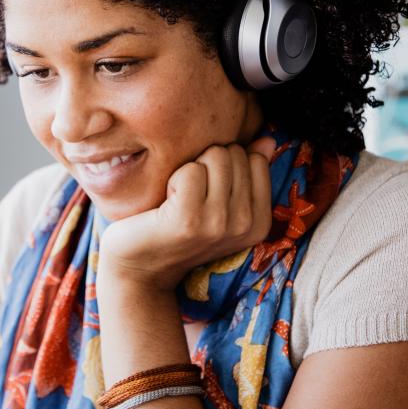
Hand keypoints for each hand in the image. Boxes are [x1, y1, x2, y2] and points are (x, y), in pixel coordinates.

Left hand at [96, 136, 275, 293]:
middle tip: (191, 196)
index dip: (226, 165)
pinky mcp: (190, 219)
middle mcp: (245, 225)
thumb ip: (248, 172)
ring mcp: (219, 224)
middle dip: (207, 164)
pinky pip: (191, 170)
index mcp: (259, 222)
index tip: (209, 193)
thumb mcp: (222, 204)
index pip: (256, 160)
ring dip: (191, 169)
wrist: (140, 268)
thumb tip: (268, 140)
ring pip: (215, 156)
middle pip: (234, 154)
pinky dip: (173, 179)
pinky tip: (166, 202)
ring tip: (180, 198)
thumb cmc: (180, 227)